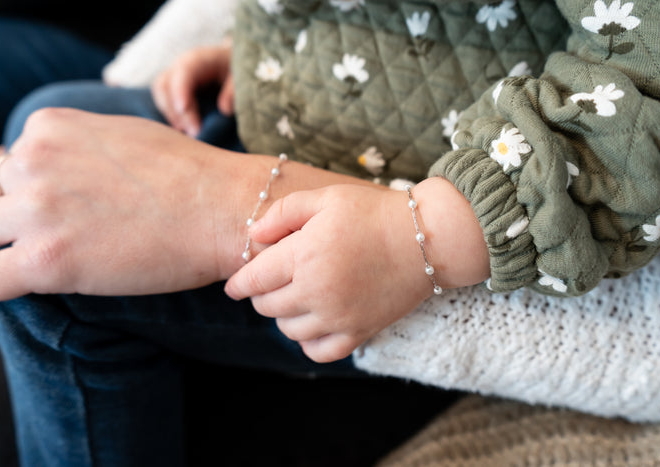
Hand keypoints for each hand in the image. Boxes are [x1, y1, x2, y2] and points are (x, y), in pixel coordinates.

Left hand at [0, 108, 267, 301]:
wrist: (225, 209)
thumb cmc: (190, 176)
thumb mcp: (122, 136)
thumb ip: (78, 149)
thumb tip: (60, 174)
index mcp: (48, 128)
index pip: (4, 167)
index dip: (24, 197)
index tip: (50, 217)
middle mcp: (32, 161)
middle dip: (10, 224)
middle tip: (52, 241)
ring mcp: (36, 210)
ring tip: (40, 265)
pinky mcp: (45, 260)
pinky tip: (11, 290)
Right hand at [151, 44, 233, 136]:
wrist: (231, 67)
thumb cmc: (237, 70)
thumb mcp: (241, 76)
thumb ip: (234, 90)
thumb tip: (224, 109)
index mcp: (198, 59)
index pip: (183, 72)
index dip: (180, 90)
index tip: (183, 109)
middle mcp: (180, 68)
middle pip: (164, 86)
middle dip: (176, 111)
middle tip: (194, 133)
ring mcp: (174, 80)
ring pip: (161, 98)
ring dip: (172, 118)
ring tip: (190, 136)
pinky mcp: (173, 93)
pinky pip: (165, 106)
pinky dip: (174, 121)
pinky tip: (186, 134)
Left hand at [225, 185, 436, 362]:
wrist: (425, 238)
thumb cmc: (373, 213)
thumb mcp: (326, 198)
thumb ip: (283, 213)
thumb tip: (252, 235)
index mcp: (305, 255)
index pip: (254, 280)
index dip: (239, 284)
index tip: (234, 286)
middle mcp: (317, 291)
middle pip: (268, 307)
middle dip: (261, 296)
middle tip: (270, 284)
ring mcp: (339, 316)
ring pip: (289, 331)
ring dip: (283, 317)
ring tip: (294, 299)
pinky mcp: (359, 332)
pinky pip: (319, 352)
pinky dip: (308, 343)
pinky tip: (312, 324)